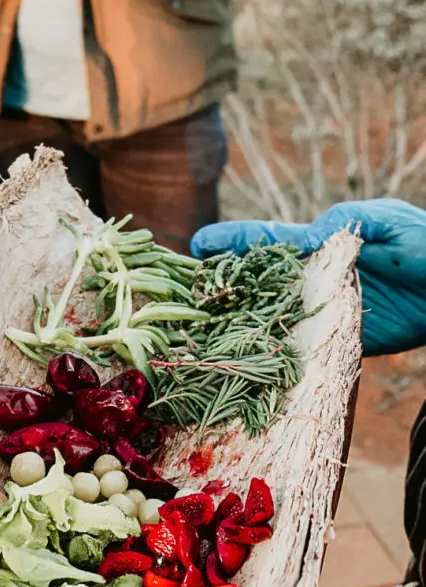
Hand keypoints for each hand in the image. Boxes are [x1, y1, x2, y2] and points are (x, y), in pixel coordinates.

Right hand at [191, 199, 425, 356]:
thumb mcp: (389, 220)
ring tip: (201, 335)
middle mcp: (311, 283)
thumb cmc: (424, 244)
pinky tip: (249, 366)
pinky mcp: (339, 343)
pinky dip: (276, 360)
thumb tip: (312, 234)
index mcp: (318, 249)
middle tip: (184, 297)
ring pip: (273, 322)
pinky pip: (303, 352)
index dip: (233, 244)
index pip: (267, 245)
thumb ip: (350, 220)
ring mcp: (322, 314)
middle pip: (258, 287)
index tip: (198, 245)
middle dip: (222, 290)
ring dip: (239, 330)